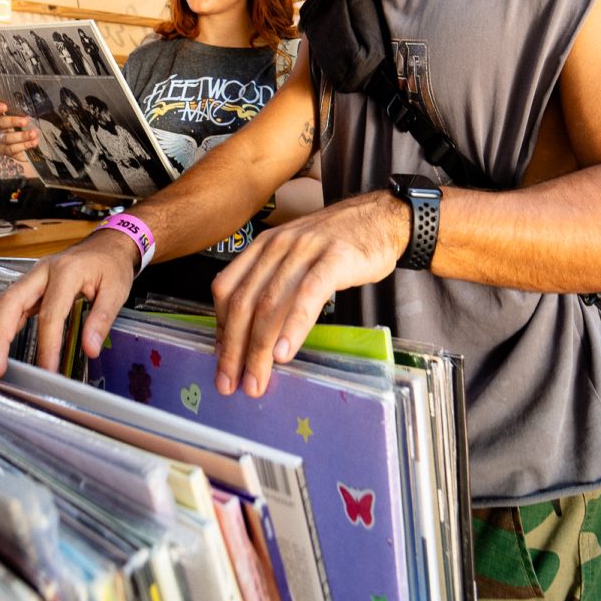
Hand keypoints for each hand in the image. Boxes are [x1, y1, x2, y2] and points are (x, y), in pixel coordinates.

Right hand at [0, 97, 38, 161]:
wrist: (34, 144)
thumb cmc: (31, 127)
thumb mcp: (31, 118)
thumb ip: (29, 114)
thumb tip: (35, 109)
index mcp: (5, 116)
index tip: (5, 107)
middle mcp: (1, 128)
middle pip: (1, 123)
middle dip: (13, 121)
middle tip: (25, 121)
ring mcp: (2, 141)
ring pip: (7, 138)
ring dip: (21, 136)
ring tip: (33, 134)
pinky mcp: (6, 151)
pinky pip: (12, 150)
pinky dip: (23, 146)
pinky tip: (33, 143)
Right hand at [0, 229, 137, 378]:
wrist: (106, 244)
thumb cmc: (110, 265)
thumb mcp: (117, 289)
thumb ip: (102, 319)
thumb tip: (91, 348)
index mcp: (65, 271)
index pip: (50, 312)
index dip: (47, 344)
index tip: (47, 371)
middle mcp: (40, 273)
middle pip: (10, 304)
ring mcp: (30, 279)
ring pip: (0, 308)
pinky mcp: (27, 289)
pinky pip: (5, 311)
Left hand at [209, 190, 408, 397]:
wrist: (380, 217)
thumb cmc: (336, 243)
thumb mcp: (294, 255)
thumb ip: (272, 283)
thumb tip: (250, 331)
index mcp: (262, 246)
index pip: (226, 288)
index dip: (220, 328)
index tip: (222, 360)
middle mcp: (277, 246)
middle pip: (244, 302)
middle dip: (234, 348)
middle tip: (231, 384)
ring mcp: (305, 251)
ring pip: (271, 304)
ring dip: (258, 348)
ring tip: (256, 380)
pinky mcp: (334, 260)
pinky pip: (308, 296)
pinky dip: (292, 327)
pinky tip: (284, 353)